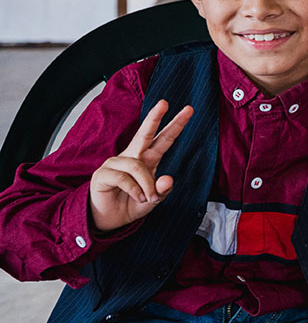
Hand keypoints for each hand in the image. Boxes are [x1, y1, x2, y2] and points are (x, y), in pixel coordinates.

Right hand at [89, 100, 192, 232]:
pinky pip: (124, 178)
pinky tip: (137, 197)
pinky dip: (135, 190)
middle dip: (154, 117)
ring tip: (147, 198)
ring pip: (137, 166)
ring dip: (147, 185)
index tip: (189, 110)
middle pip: (145, 133)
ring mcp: (116, 163)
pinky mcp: (103, 174)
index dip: (176, 125)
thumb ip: (163, 191)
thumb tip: (168, 178)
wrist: (110, 220)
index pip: (164, 139)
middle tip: (164, 102)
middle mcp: (133, 157)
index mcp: (148, 159)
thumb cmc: (132, 205)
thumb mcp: (154, 200)